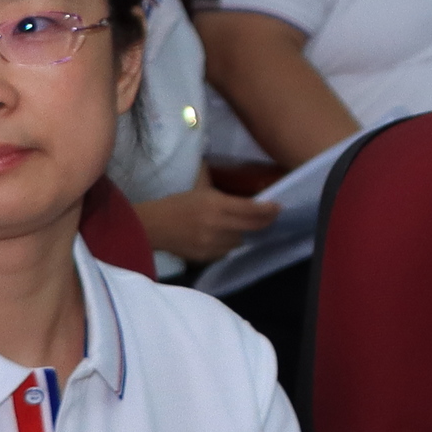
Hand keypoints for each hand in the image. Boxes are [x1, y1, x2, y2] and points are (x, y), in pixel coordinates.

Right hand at [132, 186, 281, 265]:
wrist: (153, 226)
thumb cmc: (176, 204)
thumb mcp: (199, 189)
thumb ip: (218, 186)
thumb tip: (234, 175)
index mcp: (216, 204)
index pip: (251, 209)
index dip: (268, 209)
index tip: (278, 207)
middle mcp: (218, 224)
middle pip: (252, 226)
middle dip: (266, 222)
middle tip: (273, 217)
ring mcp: (213, 243)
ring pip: (241, 240)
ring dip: (246, 233)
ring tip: (250, 227)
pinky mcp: (207, 256)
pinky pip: (227, 250)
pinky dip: (230, 243)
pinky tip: (229, 237)